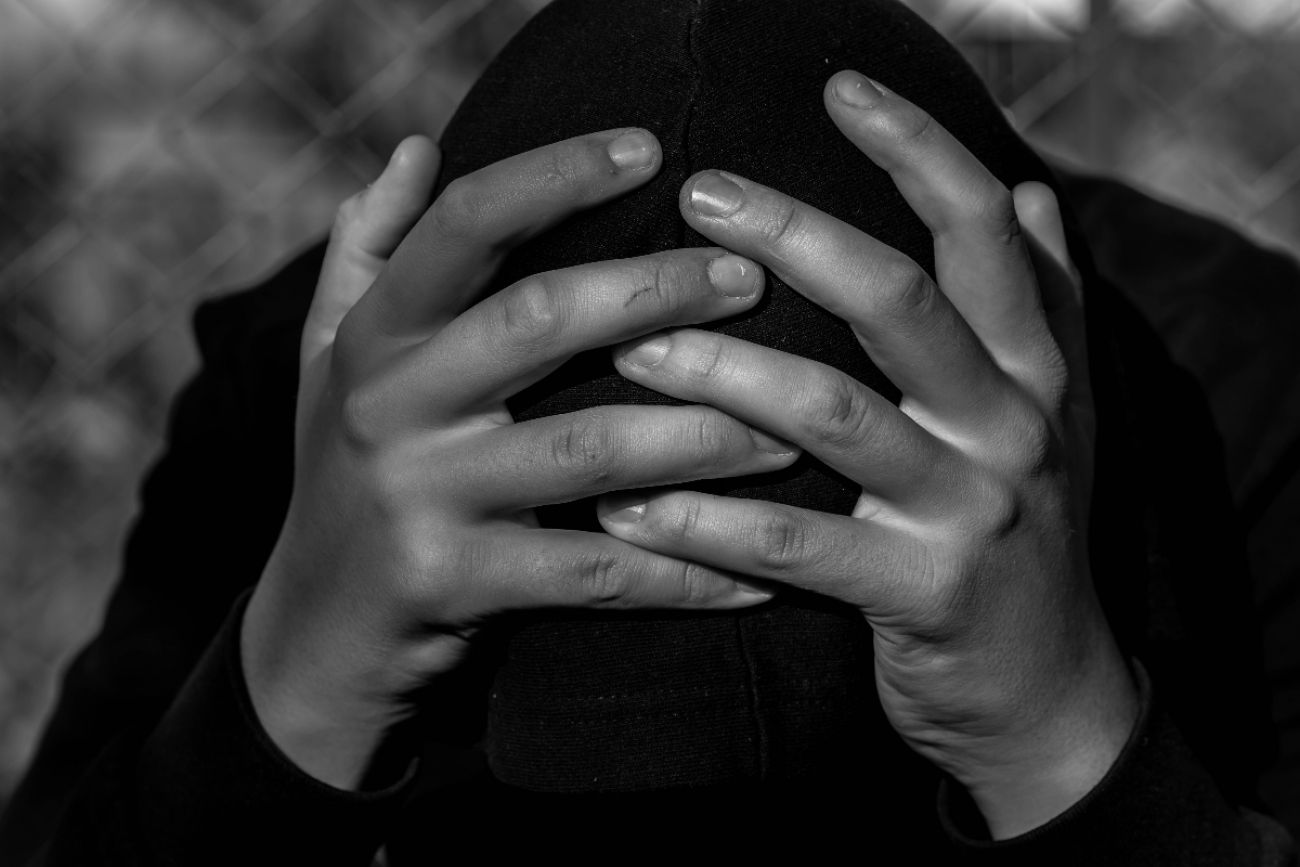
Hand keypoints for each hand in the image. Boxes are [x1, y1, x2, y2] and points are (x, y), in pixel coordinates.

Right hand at [241, 130, 796, 789]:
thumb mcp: (329, 356)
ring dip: (704, 437)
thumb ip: (369, 251)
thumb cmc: (345, 468)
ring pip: (590, 450)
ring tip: (788, 429)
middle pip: (538, 321)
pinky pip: (598, 574)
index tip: (649, 147)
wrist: (314, 629)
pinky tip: (759, 574)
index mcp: (375, 334)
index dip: (555, 177)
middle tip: (750, 282)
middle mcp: (391, 404)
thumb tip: (415, 147)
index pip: (464, 226)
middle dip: (657, 292)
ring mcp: (422, 497)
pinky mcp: (456, 584)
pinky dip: (687, 572)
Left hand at [597, 73, 1137, 836]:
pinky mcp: (919, 594)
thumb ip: (1042, 302)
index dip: (916, 148)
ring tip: (630, 349)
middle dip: (792, 237)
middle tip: (698, 196)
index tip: (839, 86)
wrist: (1047, 691)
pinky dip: (705, 522)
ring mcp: (970, 509)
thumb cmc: (1022, 534)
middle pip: (897, 299)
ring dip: (719, 374)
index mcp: (1034, 366)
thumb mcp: (1056, 411)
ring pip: (832, 415)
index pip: (979, 231)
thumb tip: (1025, 191)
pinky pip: (796, 546)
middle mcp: (1012, 423)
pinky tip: (628, 508)